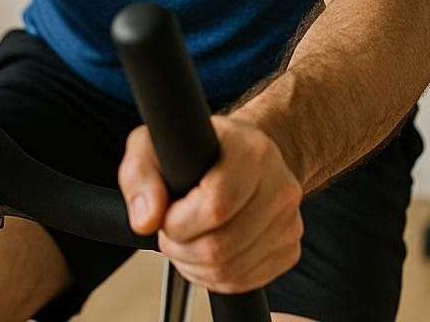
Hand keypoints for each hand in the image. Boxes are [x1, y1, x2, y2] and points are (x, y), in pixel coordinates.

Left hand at [117, 115, 303, 293]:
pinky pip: (243, 282)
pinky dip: (215, 278)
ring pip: (229, 272)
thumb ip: (140, 177)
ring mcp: (289, 220)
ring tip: (186, 241)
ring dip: (193, 266)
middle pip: (220, 247)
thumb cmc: (199, 150)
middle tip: (171, 232)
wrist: (242, 155)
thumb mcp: (155, 146)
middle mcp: (279, 186)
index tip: (166, 215)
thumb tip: (147, 220)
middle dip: (180, 249)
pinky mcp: (289, 249)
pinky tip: (206, 253)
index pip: (215, 206)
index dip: (179, 223)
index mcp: (251, 152)